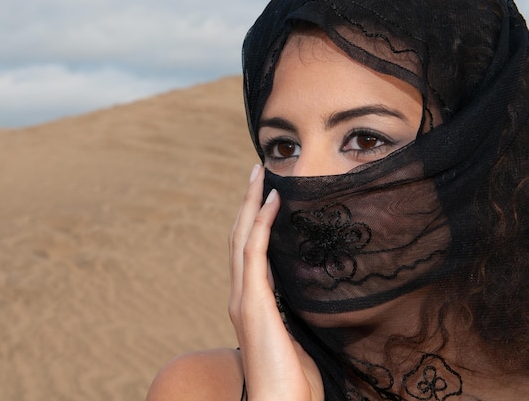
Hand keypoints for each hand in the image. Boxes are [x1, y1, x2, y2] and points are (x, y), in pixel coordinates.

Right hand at [229, 164, 323, 400]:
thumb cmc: (293, 379)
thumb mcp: (297, 336)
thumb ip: (296, 312)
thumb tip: (312, 294)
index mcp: (251, 302)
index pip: (248, 252)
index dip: (253, 221)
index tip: (266, 196)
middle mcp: (241, 295)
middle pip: (239, 237)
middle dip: (248, 203)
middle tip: (257, 172)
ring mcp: (243, 297)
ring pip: (242, 238)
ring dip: (250, 204)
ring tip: (260, 175)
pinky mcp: (253, 301)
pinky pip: (254, 252)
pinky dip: (261, 223)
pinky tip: (273, 201)